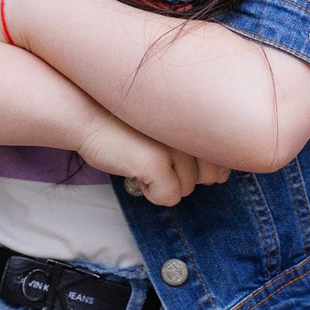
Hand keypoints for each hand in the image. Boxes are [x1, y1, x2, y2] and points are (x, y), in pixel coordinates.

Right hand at [72, 108, 229, 206]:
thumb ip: (197, 141)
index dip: (203, 169)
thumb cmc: (126, 122)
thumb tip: (221, 176)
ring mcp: (177, 144)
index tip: (174, 158)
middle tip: (154, 157)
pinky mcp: (156, 162)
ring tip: (140, 158)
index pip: (223, 158)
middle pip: (208, 177)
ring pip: (187, 189)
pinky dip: (151, 193)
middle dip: (183, 176)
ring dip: (164, 183)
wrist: (86, 113)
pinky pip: (168, 197)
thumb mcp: (170, 125)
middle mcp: (193, 127)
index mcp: (200, 115)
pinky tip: (133, 171)